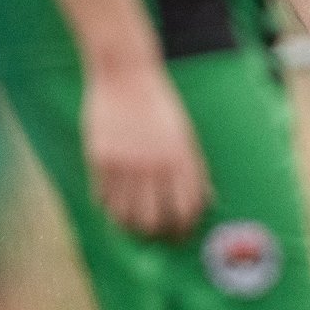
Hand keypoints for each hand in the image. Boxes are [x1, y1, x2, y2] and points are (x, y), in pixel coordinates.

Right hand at [81, 62, 209, 237]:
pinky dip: (109, 208)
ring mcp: (125, 163)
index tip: (179, 234)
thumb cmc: (160, 105)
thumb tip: (209, 202)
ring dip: (129, 226)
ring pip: (125, 215)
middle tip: (153, 235)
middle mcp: (154, 164)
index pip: (186, 210)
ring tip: (131, 225)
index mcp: (181, 159)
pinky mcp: (100, 159)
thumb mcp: (186, 135)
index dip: (184, 229)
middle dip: (156, 234)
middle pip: (154, 221)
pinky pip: (103, 198)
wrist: (126, 74)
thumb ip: (195, 170)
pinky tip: (113, 205)